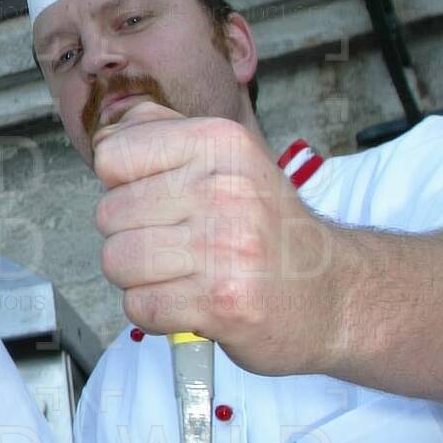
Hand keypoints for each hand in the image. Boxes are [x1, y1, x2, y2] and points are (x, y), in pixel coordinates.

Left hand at [91, 109, 343, 371]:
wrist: (335, 293)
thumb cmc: (270, 228)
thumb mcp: (229, 159)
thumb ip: (164, 133)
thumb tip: (108, 129)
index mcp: (220, 144)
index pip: (112, 155)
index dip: (122, 184)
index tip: (157, 199)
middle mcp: (224, 189)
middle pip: (108, 214)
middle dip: (132, 235)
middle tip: (178, 244)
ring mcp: (224, 248)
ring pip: (117, 261)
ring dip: (140, 277)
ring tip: (182, 273)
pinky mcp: (221, 304)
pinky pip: (139, 306)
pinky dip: (155, 313)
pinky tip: (189, 302)